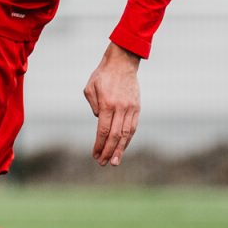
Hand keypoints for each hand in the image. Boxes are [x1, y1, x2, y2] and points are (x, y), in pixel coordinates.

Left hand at [83, 43, 141, 166]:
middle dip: (109, 151)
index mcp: (107, 104)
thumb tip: (100, 122)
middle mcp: (120, 108)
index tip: (95, 155)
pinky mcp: (137, 107)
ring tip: (115, 162)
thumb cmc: (102, 75)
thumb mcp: (90, 88)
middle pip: (115, 135)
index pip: (103, 130)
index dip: (99, 145)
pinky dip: (128, 139)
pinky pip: (133, 127)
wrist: (122, 63)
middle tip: (104, 164)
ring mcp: (131, 108)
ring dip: (120, 149)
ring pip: (126, 134)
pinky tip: (123, 147)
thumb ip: (93, 106)